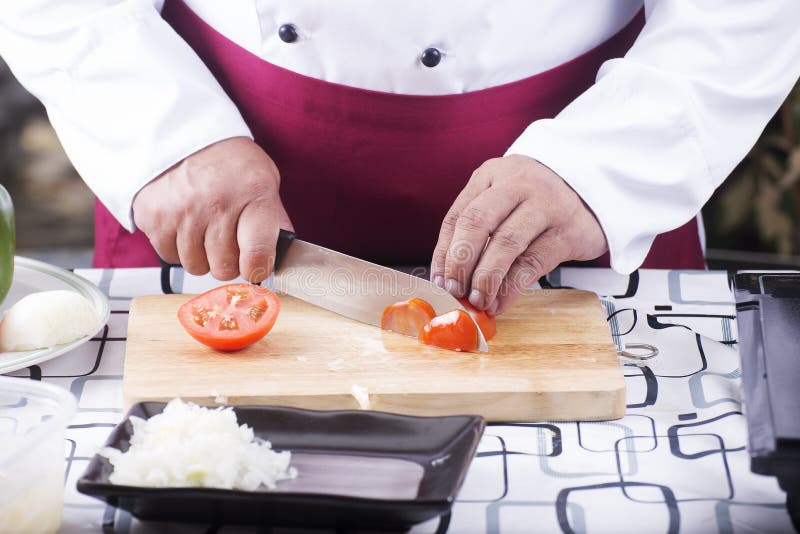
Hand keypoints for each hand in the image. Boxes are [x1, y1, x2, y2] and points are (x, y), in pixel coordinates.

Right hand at [132, 137, 292, 281]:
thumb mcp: (264, 179)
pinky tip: (184, 224)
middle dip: (228, 261)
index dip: (257, 269)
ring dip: (201, 255)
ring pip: (196, 266)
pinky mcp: (154, 217)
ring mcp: (183, 212)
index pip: (257, 253)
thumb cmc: (229, 162)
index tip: (255, 266)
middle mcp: (217, 203)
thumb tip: (285, 254)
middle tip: (227, 240)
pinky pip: (170, 256)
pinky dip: (177, 247)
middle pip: (225, 267)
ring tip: (204, 229)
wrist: (182, 136)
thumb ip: (275, 218)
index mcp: (253, 193)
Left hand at [430, 155, 606, 314]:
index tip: (440, 281)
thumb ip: (479, 229)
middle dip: (460, 263)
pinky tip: (501, 302)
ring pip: (505, 244)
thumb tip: (450, 277)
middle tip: (454, 291)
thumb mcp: (504, 199)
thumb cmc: (537, 200)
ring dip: (486, 279)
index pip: (457, 216)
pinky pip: (532, 263)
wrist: (593, 189)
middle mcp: (516, 184)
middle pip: (476, 223)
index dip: (443, 253)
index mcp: (491, 175)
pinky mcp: (567, 230)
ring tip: (478, 301)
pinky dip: (512, 288)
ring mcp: (545, 205)